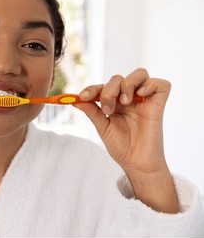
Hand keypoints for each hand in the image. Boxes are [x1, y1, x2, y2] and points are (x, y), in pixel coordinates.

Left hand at [74, 68, 178, 212]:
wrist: (136, 163)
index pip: (103, 87)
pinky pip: (161, 84)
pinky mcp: (159, 103)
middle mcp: (129, 98)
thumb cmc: (121, 146)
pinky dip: (151, 84)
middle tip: (108, 109)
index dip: (92, 88)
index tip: (82, 97)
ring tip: (124, 102)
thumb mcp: (103, 127)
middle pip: (118, 79)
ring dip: (128, 84)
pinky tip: (141, 94)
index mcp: (114, 102)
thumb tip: (75, 101)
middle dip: (109, 90)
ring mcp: (144, 99)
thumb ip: (92, 112)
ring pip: (140, 74)